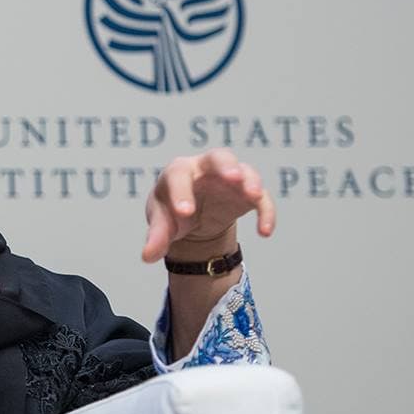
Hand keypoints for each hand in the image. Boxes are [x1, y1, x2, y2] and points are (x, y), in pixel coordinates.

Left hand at [142, 148, 275, 262]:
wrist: (192, 214)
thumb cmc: (171, 211)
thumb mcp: (161, 223)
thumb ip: (156, 237)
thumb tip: (147, 256)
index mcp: (179, 172)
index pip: (179, 175)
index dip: (182, 192)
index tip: (185, 212)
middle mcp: (205, 168)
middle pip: (218, 157)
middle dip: (226, 165)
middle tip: (233, 177)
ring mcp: (229, 178)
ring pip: (245, 171)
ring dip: (251, 181)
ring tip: (253, 196)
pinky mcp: (247, 193)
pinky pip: (261, 198)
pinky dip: (266, 211)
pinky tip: (265, 231)